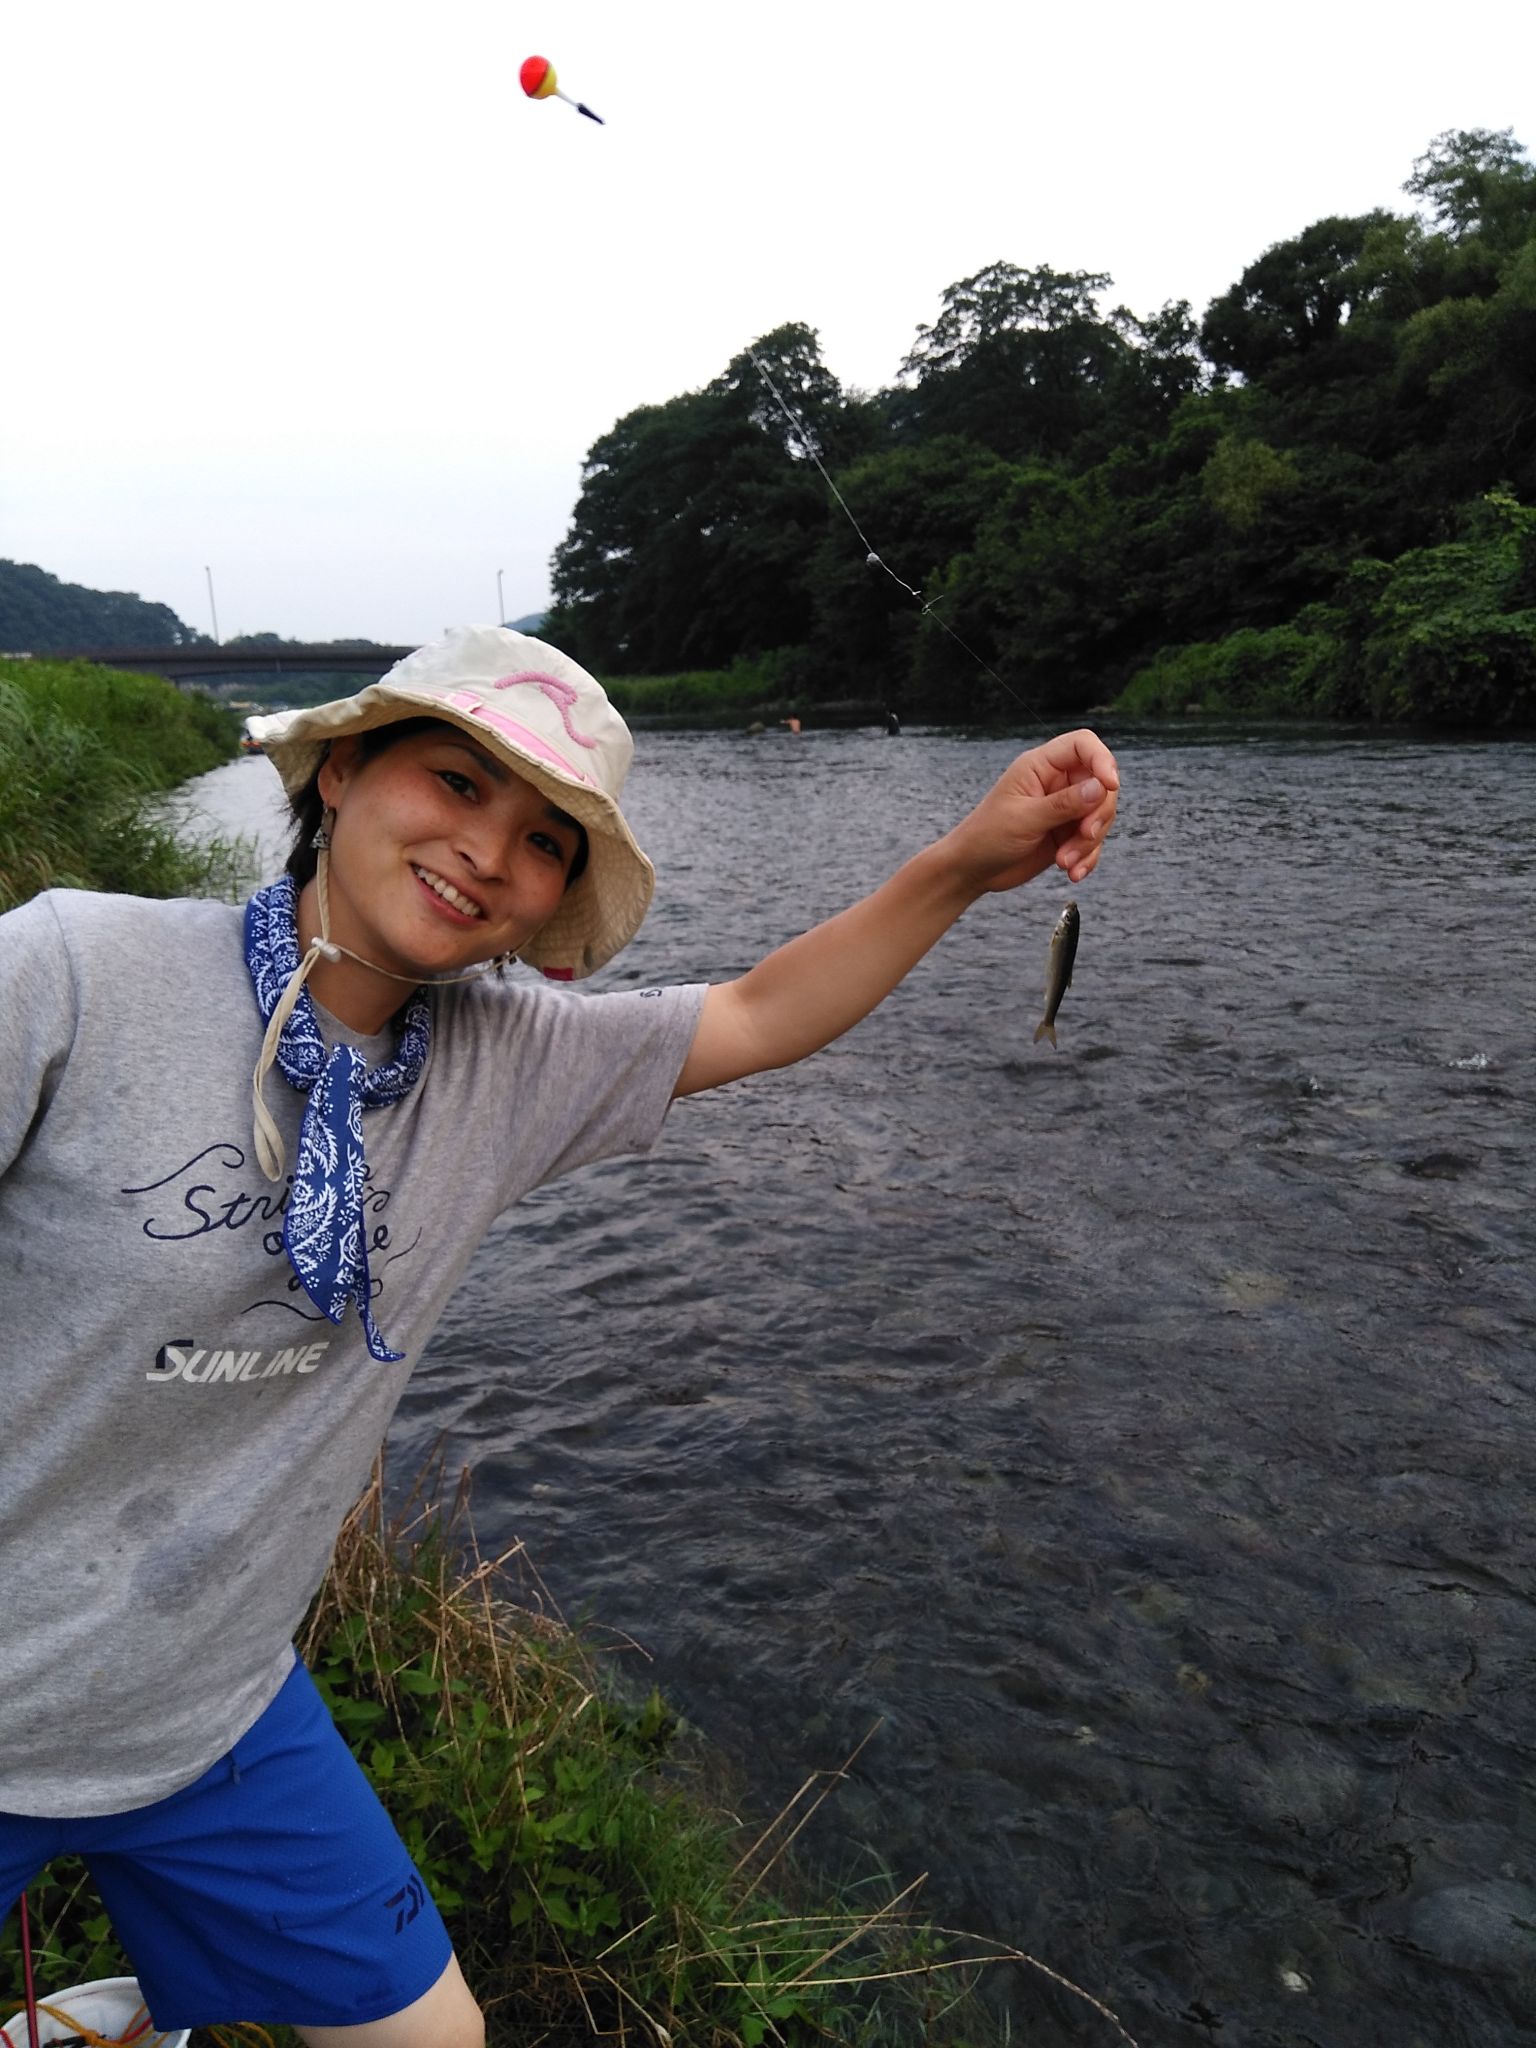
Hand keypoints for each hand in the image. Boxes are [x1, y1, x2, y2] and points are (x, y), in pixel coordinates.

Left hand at [944, 729, 1120, 895]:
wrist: (971, 870)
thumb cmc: (986, 837)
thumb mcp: (1024, 819)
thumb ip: (1064, 803)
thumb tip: (1101, 787)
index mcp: (1040, 766)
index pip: (1082, 745)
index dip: (1102, 760)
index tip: (1110, 785)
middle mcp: (1056, 782)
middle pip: (1100, 783)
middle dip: (1098, 814)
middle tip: (1085, 835)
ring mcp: (1064, 808)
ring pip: (1100, 815)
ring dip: (1089, 843)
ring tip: (1066, 862)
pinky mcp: (1067, 833)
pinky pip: (1093, 840)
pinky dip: (1088, 857)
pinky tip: (1072, 872)